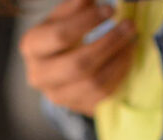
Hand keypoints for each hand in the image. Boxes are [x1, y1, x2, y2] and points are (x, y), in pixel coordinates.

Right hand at [20, 0, 136, 116]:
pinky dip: (119, 73)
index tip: (110, 9)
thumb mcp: (62, 17)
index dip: (87, 22)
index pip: (60, 36)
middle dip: (108, 43)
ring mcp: (57, 96)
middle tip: (129, 26)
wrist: (56, 70)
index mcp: (31, 47)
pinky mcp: (76, 107)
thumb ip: (75, 6)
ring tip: (131, 40)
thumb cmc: (60, 37)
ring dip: (118, 59)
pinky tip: (126, 56)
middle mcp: (39, 76)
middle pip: (78, 64)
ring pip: (94, 83)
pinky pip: (103, 94)